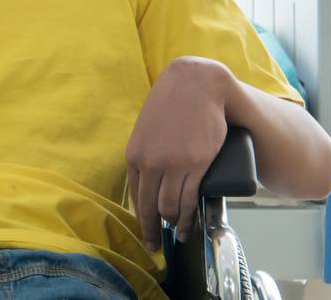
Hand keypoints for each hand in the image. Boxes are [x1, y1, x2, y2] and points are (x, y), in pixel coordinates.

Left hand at [125, 56, 232, 249]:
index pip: (134, 195)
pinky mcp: (196, 164)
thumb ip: (146, 153)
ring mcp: (173, 164)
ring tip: (178, 235)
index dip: (140, 218)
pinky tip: (188, 227)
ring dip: (174, 225)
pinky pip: (189, 199)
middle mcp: (150, 162)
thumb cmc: (172, 106)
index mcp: (134, 154)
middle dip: (151, 230)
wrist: (196, 85)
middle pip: (148, 206)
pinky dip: (188, 218)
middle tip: (155, 245)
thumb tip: (147, 179)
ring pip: (170, 207)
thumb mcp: (148, 129)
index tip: (145, 233)